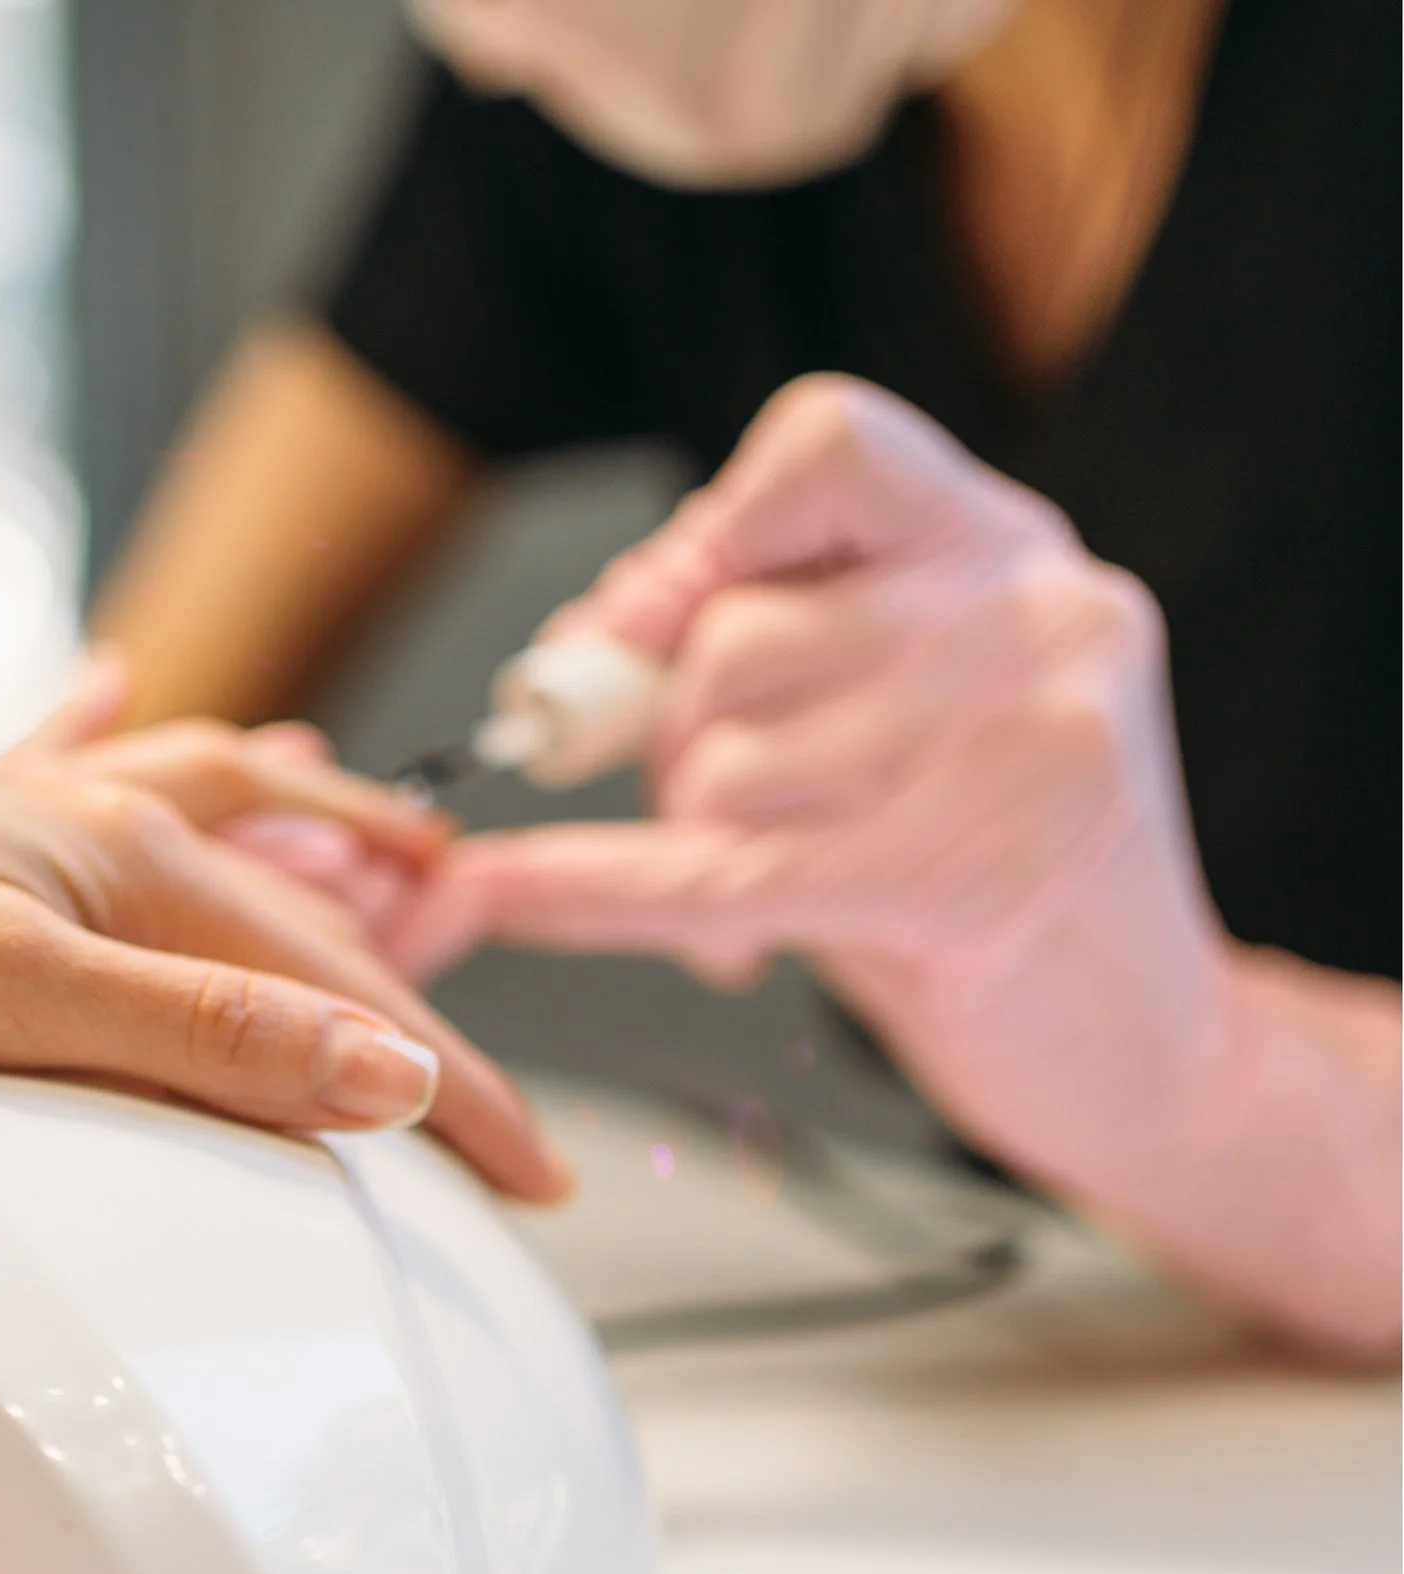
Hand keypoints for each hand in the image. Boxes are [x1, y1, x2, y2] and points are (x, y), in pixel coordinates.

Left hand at [0, 701, 564, 1202]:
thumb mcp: (1, 988)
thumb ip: (196, 1035)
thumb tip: (385, 1078)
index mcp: (137, 864)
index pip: (346, 995)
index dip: (453, 1094)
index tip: (537, 1186)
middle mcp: (105, 836)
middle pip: (309, 942)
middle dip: (416, 1035)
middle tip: (496, 1146)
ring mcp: (35, 839)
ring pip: (230, 879)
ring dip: (327, 906)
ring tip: (404, 910)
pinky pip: (113, 838)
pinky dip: (171, 808)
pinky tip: (144, 719)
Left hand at [385, 374, 1398, 1354]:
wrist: (1144, 1052)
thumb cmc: (987, 872)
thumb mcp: (893, 718)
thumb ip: (766, 646)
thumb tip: (586, 644)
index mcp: (1006, 545)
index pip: (824, 442)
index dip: (699, 539)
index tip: (636, 630)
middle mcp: (1035, 614)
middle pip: (732, 637)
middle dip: (666, 744)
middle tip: (698, 817)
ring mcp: (1021, 746)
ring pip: (718, 765)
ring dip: (685, 847)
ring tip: (751, 903)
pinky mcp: (969, 886)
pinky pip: (716, 876)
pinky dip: (589, 891)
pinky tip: (509, 896)